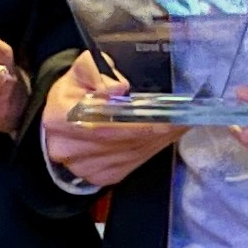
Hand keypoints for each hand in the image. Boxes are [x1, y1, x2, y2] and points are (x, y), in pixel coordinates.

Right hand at [40, 52, 181, 191]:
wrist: (61, 123)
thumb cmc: (75, 93)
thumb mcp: (79, 71)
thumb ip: (93, 69)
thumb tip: (119, 87)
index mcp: (60, 118)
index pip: (104, 124)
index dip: (138, 122)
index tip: (167, 115)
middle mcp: (69, 149)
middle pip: (123, 140)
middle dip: (158, 128)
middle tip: (186, 115)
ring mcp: (86, 168)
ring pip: (133, 153)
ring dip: (161, 138)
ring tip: (182, 121)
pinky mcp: (101, 177)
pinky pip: (135, 162)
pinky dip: (154, 147)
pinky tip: (168, 134)